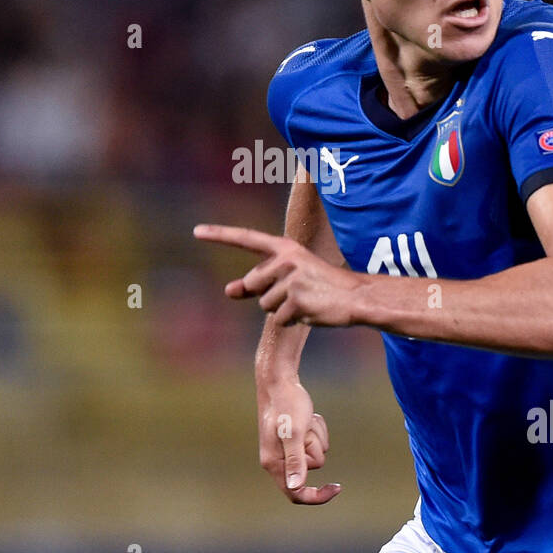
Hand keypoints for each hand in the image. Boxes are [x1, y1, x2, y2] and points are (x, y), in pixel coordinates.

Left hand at [193, 224, 362, 326]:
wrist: (356, 297)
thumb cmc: (321, 287)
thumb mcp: (290, 278)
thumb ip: (258, 282)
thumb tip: (228, 290)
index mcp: (284, 248)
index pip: (246, 238)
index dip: (220, 235)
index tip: (196, 231)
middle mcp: (285, 259)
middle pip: (253, 285)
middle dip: (268, 296)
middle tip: (298, 293)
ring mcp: (290, 279)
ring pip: (265, 306)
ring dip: (282, 310)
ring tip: (306, 301)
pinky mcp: (296, 299)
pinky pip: (279, 319)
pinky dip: (293, 321)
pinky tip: (311, 311)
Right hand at [257, 379, 341, 504]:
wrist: (279, 380)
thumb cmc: (285, 404)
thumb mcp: (293, 432)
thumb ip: (295, 460)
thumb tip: (295, 487)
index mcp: (273, 463)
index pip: (295, 493)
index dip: (316, 496)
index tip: (336, 489)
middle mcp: (278, 459)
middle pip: (311, 467)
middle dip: (314, 446)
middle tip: (305, 426)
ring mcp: (287, 448)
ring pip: (316, 453)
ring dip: (316, 435)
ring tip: (304, 419)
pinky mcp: (295, 438)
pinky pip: (316, 441)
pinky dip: (316, 429)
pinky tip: (307, 416)